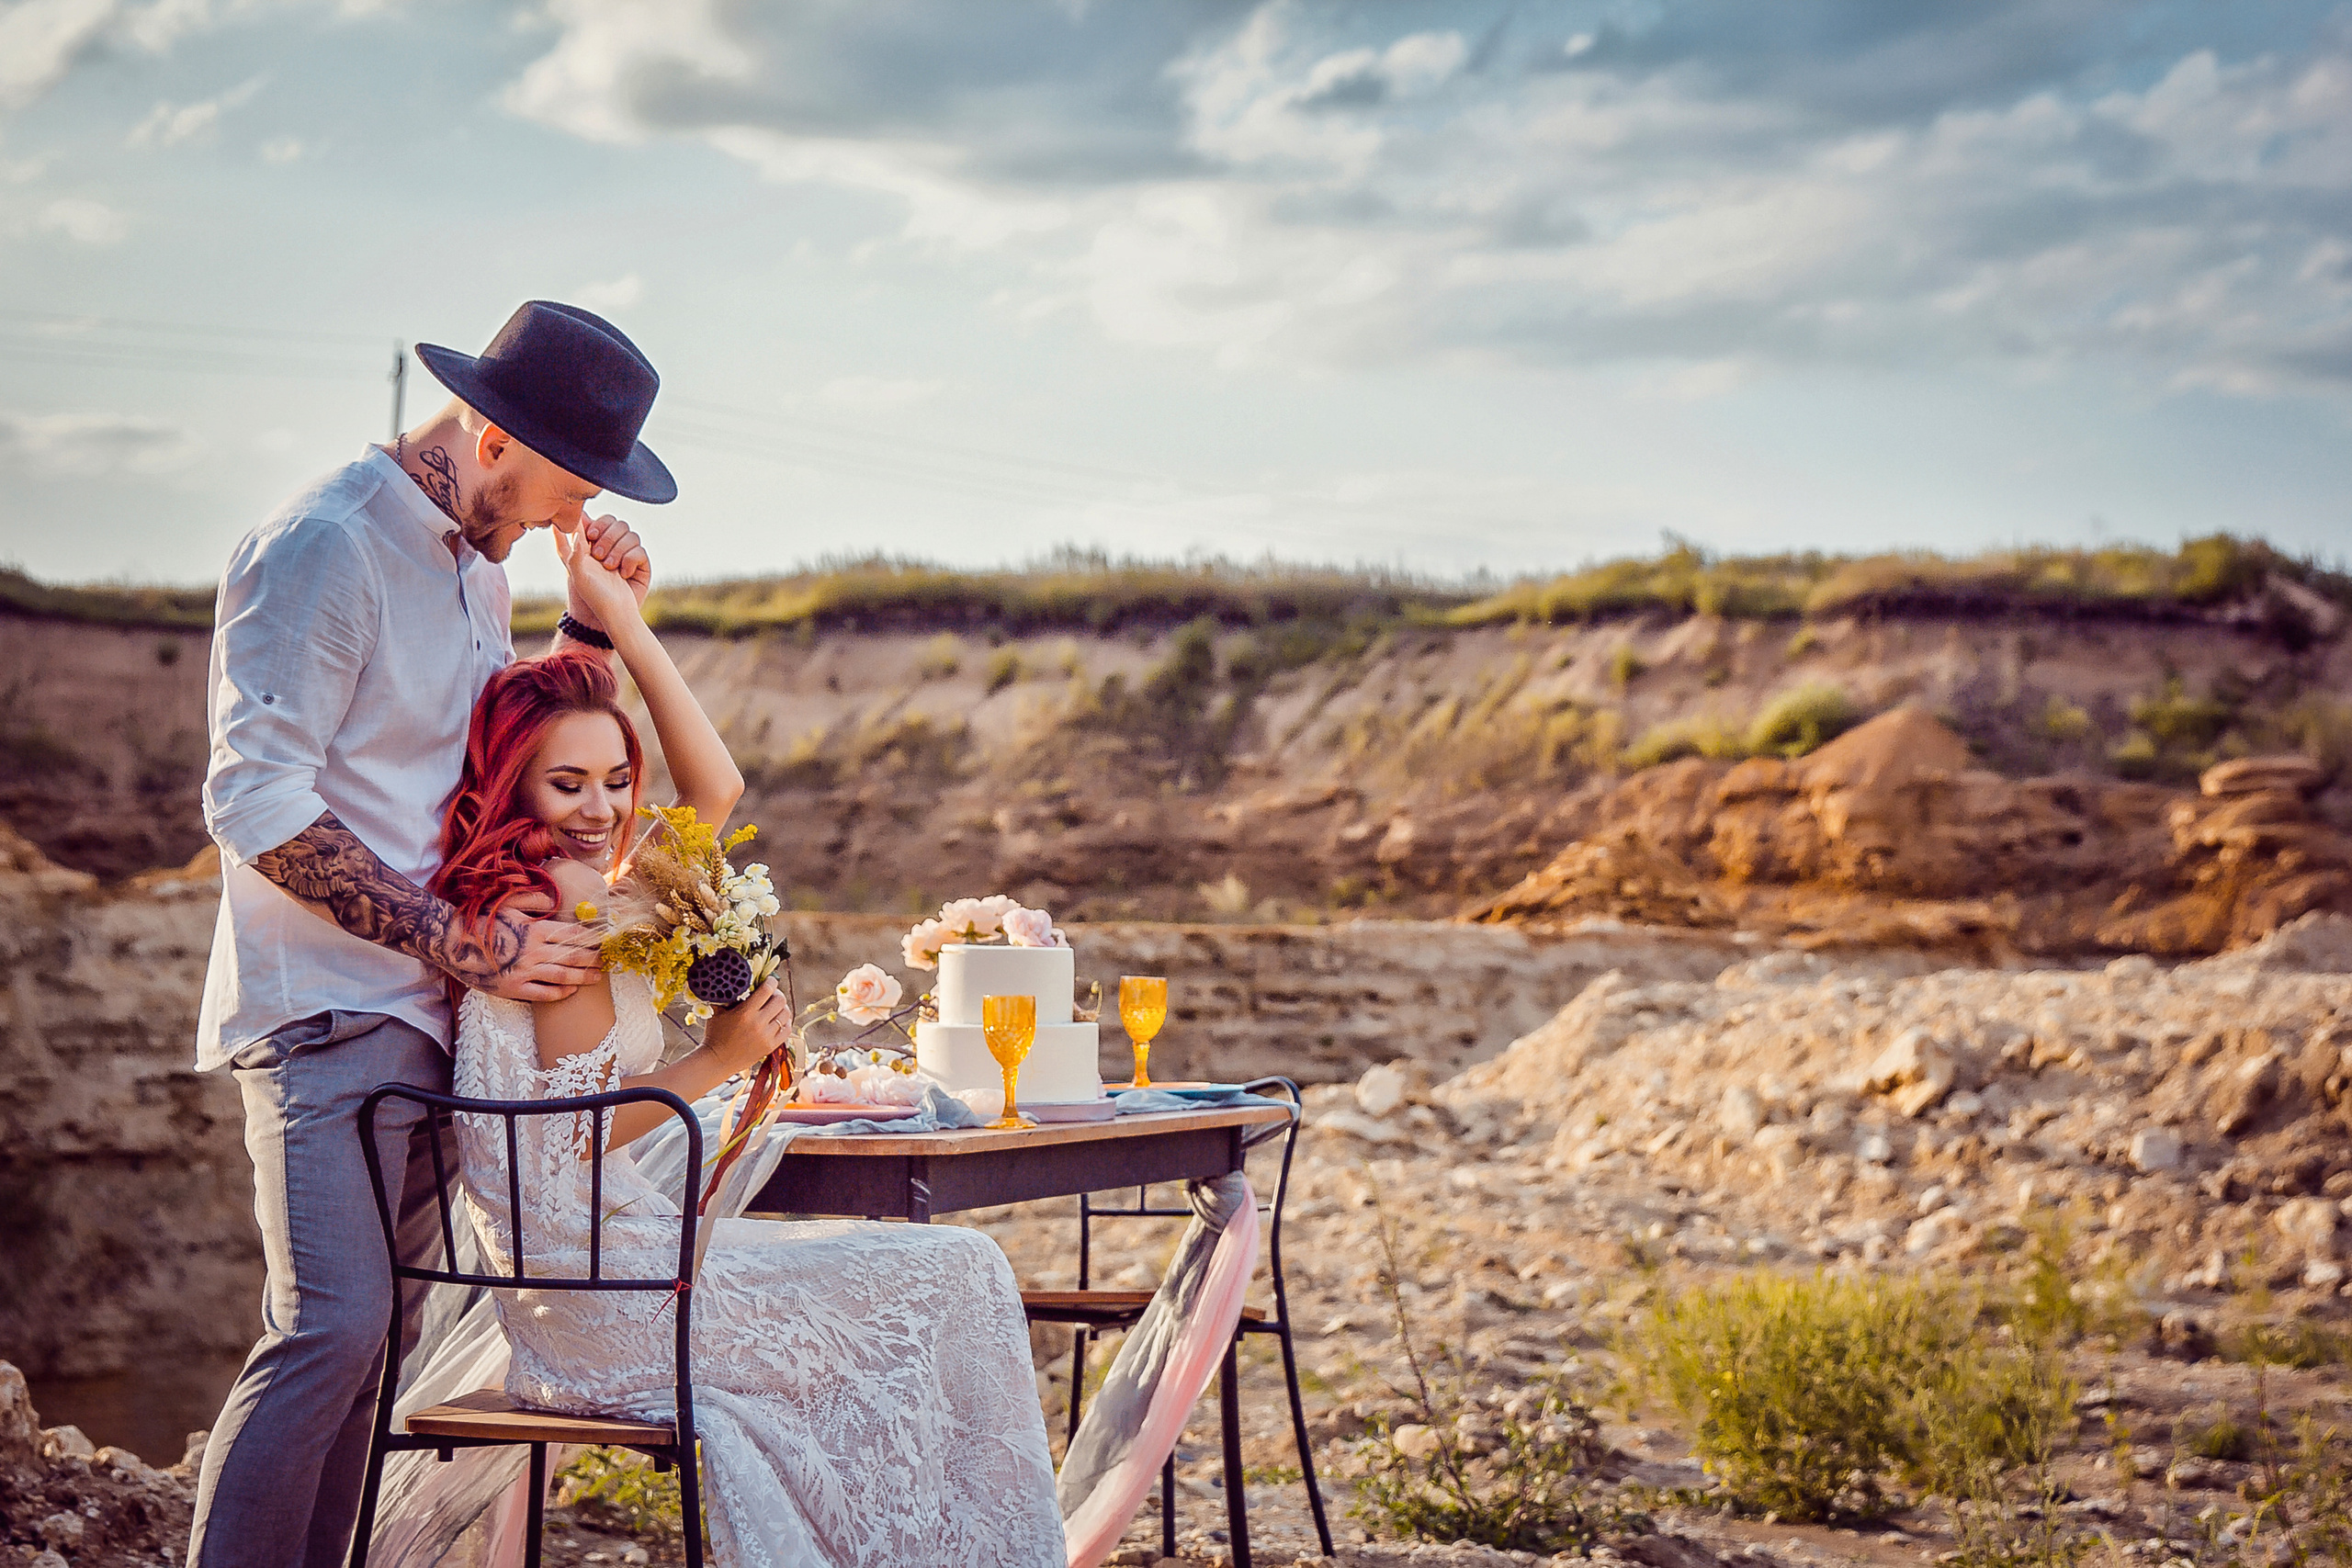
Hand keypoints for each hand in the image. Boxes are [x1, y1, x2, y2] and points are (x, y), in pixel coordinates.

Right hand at [450, 908, 604, 1001]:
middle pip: (573, 957)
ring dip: (583, 977)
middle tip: (606, 961)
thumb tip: (556, 900)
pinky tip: (571, 990)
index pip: (573, 934)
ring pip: (563, 976)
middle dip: (593, 959)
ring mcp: (524, 972)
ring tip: (596, 977)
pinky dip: (561, 993)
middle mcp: (534, 951)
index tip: (604, 940)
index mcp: (535, 929)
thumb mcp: (509, 904)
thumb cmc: (481, 922)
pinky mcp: (513, 988)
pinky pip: (544, 994)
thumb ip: (535, 900)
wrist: (452, 944)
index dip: (592, 938)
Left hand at [554, 528, 642, 638]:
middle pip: (614, 522)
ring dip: (618, 550)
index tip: (590, 535)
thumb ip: (573, 549)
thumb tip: (575, 527)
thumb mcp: (577, 572)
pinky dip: (630, 560)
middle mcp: (610, 545)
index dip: (594, 522)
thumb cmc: (592, 596)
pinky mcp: (640, 562)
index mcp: (591, 545)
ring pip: (629, 533)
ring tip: (610, 568)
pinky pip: (639, 549)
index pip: (595, 519)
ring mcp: (627, 552)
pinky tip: (623, 574)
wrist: (615, 613)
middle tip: (598, 555)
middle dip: (606, 537)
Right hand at [703, 981, 790, 1075]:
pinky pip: (787, 1029)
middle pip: (780, 1000)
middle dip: (777, 993)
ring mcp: (766, 1036)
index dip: (771, 981)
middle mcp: (758, 1024)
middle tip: (772, 994)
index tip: (769, 979)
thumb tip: (737, 980)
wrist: (717, 1060)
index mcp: (745, 1013)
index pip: (767, 990)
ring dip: (782, 1007)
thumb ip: (729, 996)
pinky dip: (785, 1022)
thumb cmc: (715, 1033)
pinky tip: (778, 1020)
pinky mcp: (770, 1047)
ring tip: (775, 1007)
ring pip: (785, 1014)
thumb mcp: (718, 1011)